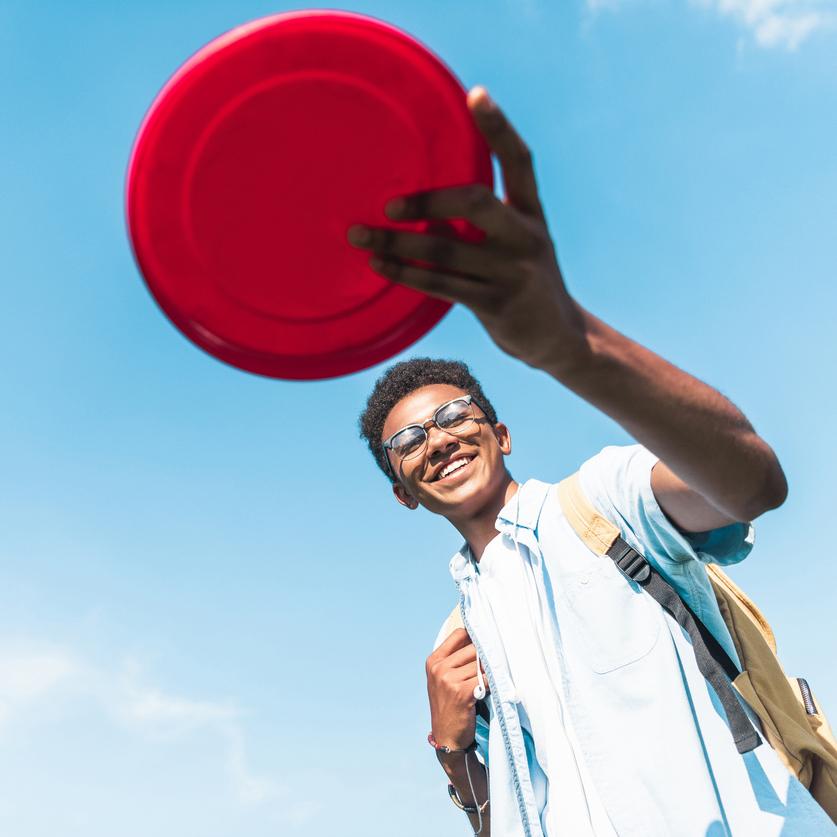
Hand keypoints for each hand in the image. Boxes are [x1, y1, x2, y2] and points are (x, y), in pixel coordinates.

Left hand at [347, 86, 584, 371]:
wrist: (559, 338)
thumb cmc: (524, 282)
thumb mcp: (516, 245)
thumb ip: (480, 223)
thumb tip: (419, 206)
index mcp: (532, 213)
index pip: (520, 161)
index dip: (498, 127)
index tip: (475, 94)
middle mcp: (525, 237)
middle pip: (474, 201)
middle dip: (427, 200)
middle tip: (389, 205)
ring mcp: (513, 272)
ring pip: (446, 249)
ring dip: (397, 244)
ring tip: (360, 236)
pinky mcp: (496, 304)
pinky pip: (441, 284)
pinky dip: (406, 275)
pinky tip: (380, 266)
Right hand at [425, 628, 487, 750]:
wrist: (447, 737)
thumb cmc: (449, 706)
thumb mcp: (443, 679)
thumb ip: (455, 659)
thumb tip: (480, 639)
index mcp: (434, 660)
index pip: (459, 634)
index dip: (475, 637)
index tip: (485, 643)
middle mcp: (439, 668)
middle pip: (473, 647)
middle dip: (484, 657)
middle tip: (491, 666)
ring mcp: (448, 680)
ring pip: (481, 664)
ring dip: (489, 672)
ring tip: (488, 682)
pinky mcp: (461, 692)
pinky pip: (486, 679)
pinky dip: (492, 683)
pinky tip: (489, 690)